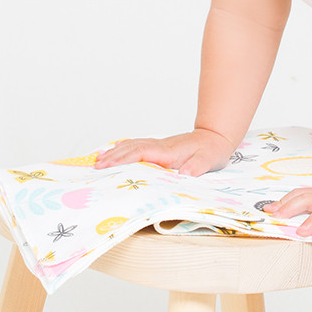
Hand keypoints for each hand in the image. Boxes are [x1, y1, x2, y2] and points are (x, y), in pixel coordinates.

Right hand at [93, 129, 234, 177]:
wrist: (215, 136)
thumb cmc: (212, 150)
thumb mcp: (209, 160)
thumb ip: (197, 167)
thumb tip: (184, 175)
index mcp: (168, 151)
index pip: (141, 153)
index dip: (123, 159)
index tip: (108, 165)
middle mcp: (160, 146)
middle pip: (131, 148)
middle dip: (112, 157)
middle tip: (95, 166)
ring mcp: (158, 145)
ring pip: (132, 145)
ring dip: (115, 152)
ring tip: (98, 161)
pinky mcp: (159, 147)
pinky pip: (136, 145)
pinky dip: (123, 148)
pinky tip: (114, 152)